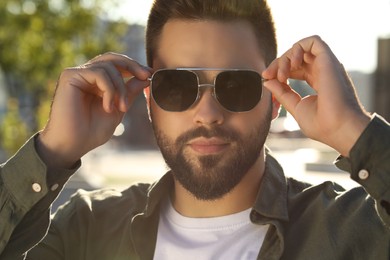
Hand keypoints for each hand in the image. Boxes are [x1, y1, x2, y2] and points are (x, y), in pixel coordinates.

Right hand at [37, 53, 150, 167]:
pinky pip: (99, 73)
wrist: (72, 145)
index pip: (116, 65)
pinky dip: (109, 90)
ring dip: (120, 88)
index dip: (134, 67)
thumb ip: (129, 92)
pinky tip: (108, 107)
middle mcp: (85, 75)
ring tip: (121, 108)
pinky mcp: (70, 76)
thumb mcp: (118, 109)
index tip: (150, 75)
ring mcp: (77, 74)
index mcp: (96, 82)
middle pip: (112, 58)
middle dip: (132, 66)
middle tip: (145, 76)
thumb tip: (145, 78)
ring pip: (108, 66)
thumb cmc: (92, 132)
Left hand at [262, 35, 369, 155]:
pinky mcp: (328, 59)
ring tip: (282, 75)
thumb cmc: (322, 124)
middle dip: (278, 64)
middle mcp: (323, 71)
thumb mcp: (295, 107)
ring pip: (301, 48)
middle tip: (268, 75)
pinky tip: (292, 65)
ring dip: (285, 58)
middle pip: (296, 57)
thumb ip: (282, 93)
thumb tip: (268, 81)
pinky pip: (312, 41)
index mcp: (318, 82)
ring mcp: (326, 65)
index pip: (295, 69)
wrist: (339, 128)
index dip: (279, 71)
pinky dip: (297, 48)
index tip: (266, 80)